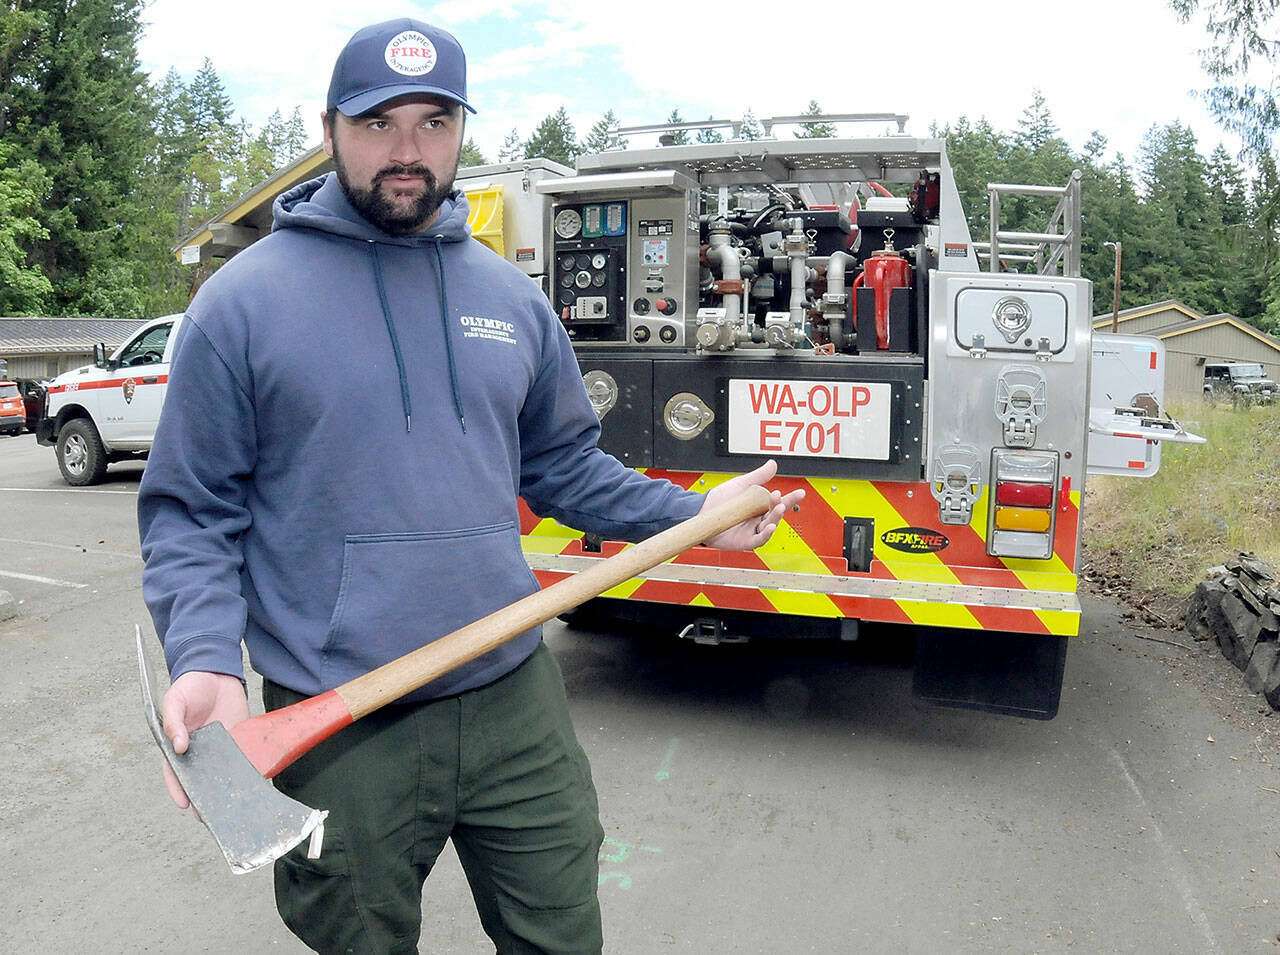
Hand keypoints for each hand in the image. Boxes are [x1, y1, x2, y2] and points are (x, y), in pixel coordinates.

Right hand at [159, 671, 248, 809]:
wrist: (216, 671)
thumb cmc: (190, 686)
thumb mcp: (174, 700)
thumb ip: (173, 722)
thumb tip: (178, 746)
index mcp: (178, 744)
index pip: (175, 772)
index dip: (178, 788)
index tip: (184, 803)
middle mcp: (199, 750)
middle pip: (200, 778)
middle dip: (204, 796)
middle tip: (209, 815)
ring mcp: (219, 746)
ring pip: (221, 772)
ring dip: (226, 788)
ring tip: (232, 805)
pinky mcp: (238, 738)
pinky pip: (241, 757)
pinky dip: (246, 769)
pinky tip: (252, 780)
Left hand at [700, 459, 804, 550]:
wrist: (702, 510)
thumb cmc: (720, 499)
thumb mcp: (742, 484)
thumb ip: (759, 476)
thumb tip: (773, 464)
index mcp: (760, 506)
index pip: (779, 502)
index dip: (791, 498)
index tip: (800, 492)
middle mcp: (758, 519)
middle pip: (775, 514)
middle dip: (781, 507)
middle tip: (782, 500)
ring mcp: (752, 530)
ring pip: (769, 526)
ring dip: (775, 518)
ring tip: (778, 508)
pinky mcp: (745, 541)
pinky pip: (758, 539)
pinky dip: (766, 534)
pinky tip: (771, 527)